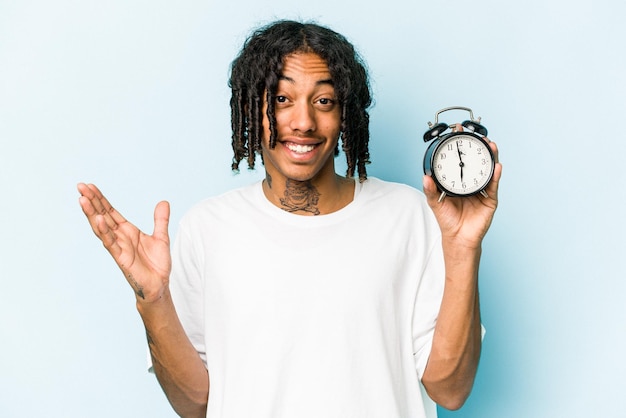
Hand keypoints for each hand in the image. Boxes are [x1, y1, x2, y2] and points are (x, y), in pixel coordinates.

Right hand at [77, 183, 171, 302]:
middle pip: (102, 215)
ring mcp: (118, 247)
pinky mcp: (121, 258)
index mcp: (127, 230)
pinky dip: (104, 231)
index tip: (90, 186)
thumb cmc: (157, 263)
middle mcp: (119, 237)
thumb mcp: (161, 237)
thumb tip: (164, 202)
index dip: (100, 199)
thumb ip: (161, 220)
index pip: (110, 211)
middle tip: (80, 187)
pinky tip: (98, 219)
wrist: (159, 284)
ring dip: (92, 213)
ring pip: (101, 228)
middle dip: (92, 201)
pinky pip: (111, 243)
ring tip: (82, 199)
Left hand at [423, 137, 501, 249]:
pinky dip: (495, 175)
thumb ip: (430, 190)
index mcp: (460, 181)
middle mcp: (473, 182)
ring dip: (491, 156)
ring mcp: (483, 189)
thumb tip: (424, 177)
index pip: (461, 159)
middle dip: (479, 146)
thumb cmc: (448, 220)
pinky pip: (493, 185)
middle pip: (478, 160)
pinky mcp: (490, 199)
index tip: (457, 131)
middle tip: (477, 135)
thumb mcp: (435, 202)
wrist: (458, 238)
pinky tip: (496, 166)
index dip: (460, 145)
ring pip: (488, 169)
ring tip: (490, 145)